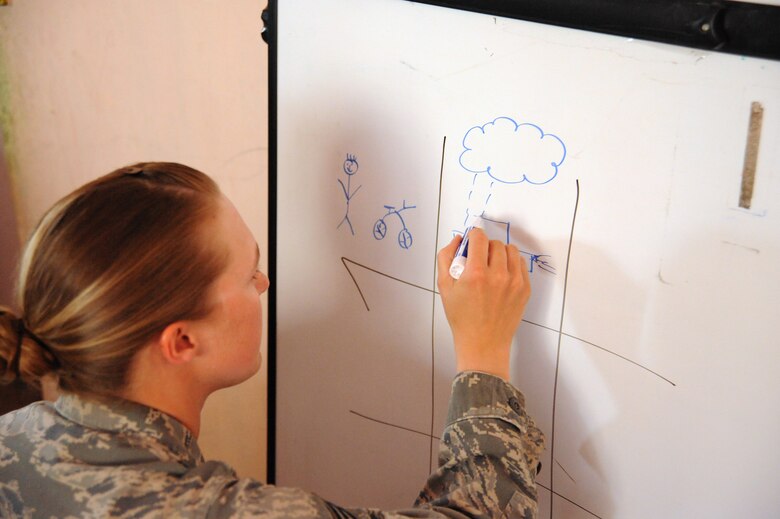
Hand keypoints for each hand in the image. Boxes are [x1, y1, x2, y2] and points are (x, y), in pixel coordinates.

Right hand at [437, 229, 530, 380]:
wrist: (483, 343)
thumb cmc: (462, 317)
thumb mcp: (444, 287)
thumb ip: (446, 257)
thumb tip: (458, 239)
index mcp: (476, 274)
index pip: (479, 237)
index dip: (473, 235)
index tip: (471, 241)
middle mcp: (498, 276)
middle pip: (495, 243)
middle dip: (485, 247)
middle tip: (478, 260)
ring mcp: (515, 282)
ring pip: (510, 250)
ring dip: (500, 253)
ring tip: (492, 266)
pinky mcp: (525, 289)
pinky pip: (520, 264)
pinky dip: (511, 264)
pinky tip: (501, 275)